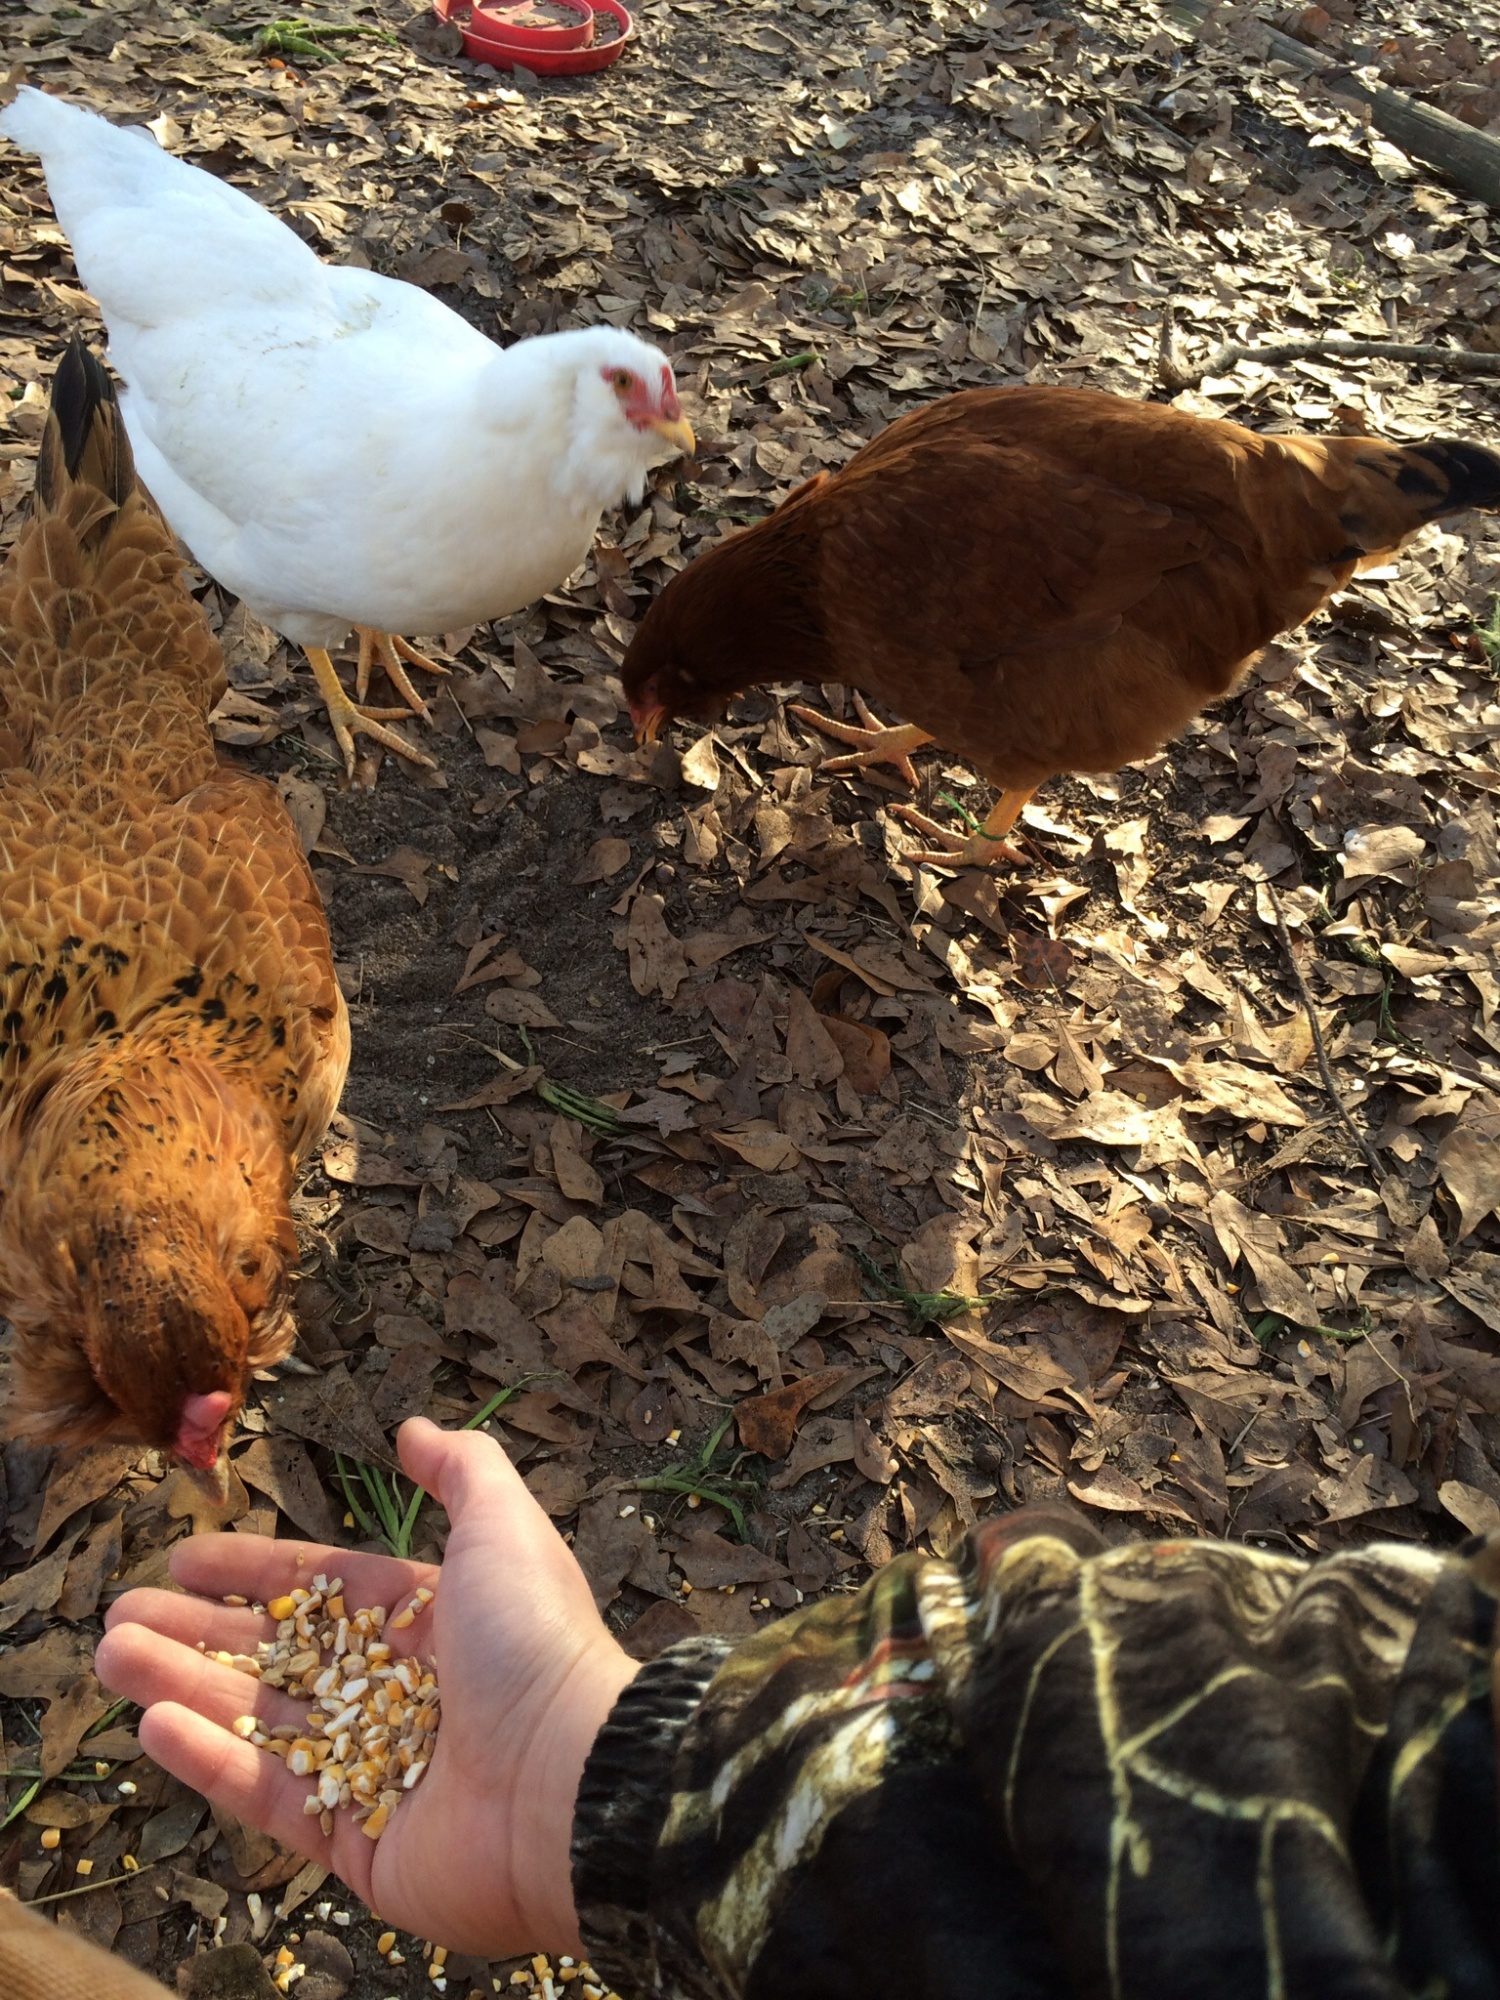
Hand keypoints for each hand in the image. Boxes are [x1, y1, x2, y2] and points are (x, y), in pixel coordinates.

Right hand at [96, 1418, 637, 1957]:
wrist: (569, 1782)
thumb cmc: (536, 1643)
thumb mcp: (504, 1526)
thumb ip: (461, 1470)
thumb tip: (413, 1428)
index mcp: (432, 1621)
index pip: (322, 1589)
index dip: (252, 1572)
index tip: (184, 1559)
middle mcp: (399, 1692)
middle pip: (277, 1655)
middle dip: (198, 1632)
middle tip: (120, 1616)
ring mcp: (373, 1768)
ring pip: (259, 1721)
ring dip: (183, 1684)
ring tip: (111, 1657)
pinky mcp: (355, 1841)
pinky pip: (268, 1794)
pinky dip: (210, 1759)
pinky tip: (153, 1722)